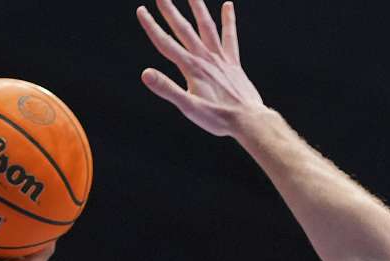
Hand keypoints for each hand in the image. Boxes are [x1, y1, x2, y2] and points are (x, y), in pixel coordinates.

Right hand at [137, 0, 266, 136]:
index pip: (166, 43)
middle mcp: (205, 58)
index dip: (152, 26)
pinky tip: (228, 5)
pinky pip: (230, 37)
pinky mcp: (233, 63)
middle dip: (170, 11)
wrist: (248, 120)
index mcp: (191, 68)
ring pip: (206, 26)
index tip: (141, 11)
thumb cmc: (218, 117)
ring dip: (198, 8)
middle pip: (183, 29)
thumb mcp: (188, 107)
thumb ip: (167, 89)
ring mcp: (220, 58)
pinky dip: (228, 20)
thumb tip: (145, 74)